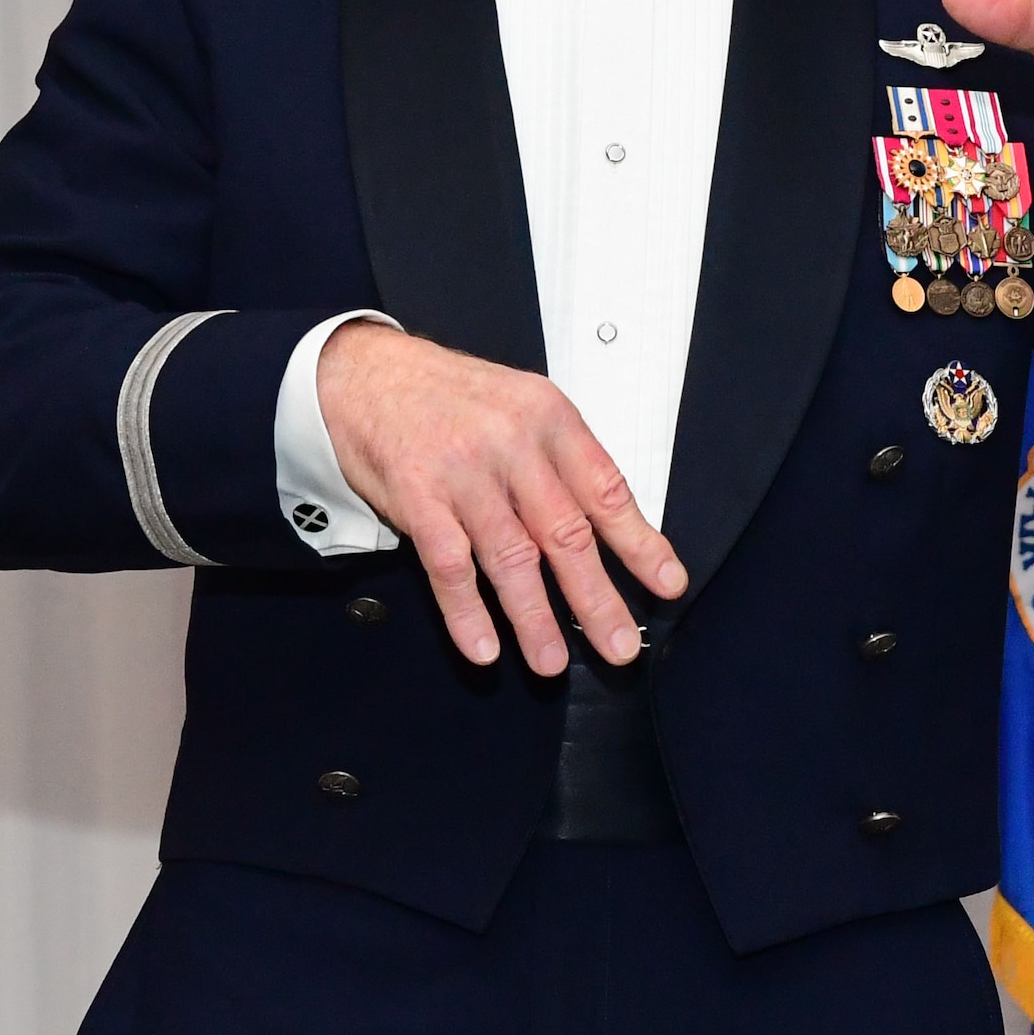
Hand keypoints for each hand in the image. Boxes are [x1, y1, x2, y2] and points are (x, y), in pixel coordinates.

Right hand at [316, 321, 686, 676]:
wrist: (368, 373)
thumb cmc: (450, 397)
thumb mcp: (520, 405)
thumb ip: (559, 461)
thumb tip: (606, 529)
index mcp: (548, 417)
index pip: (607, 490)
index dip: (639, 543)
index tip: (665, 582)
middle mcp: (511, 442)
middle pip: (566, 533)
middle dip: (596, 598)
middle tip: (619, 645)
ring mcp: (463, 471)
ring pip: (511, 557)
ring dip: (535, 618)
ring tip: (550, 661)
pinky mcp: (417, 495)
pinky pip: (450, 565)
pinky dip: (467, 612)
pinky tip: (484, 645)